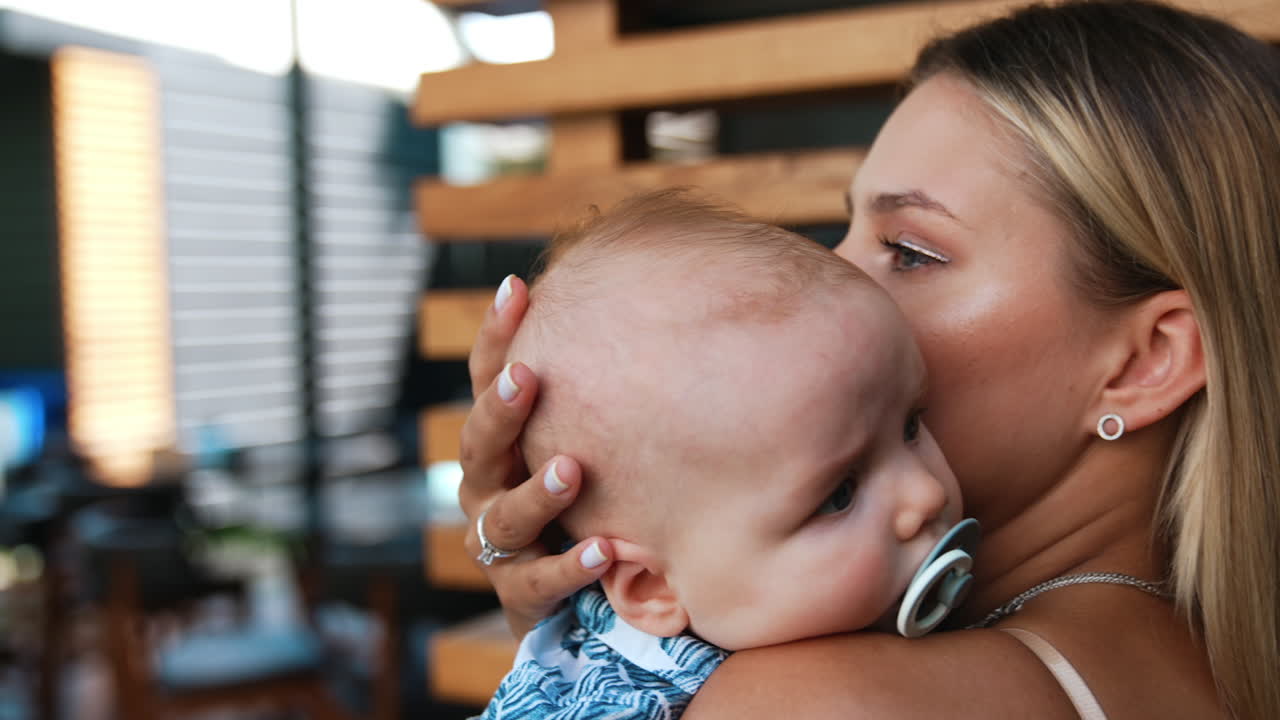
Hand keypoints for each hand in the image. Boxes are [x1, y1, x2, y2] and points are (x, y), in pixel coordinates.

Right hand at [457, 275, 613, 637]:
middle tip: (527, 378)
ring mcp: (498, 545)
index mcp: (495, 444)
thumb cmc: (580, 498)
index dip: (496, 337)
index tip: (516, 288)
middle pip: (479, 446)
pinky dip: (569, 566)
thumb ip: (597, 390)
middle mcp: (486, 488)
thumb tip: (653, 301)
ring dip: (538, 493)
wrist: (569, 596)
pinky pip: (539, 582)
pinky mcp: (520, 595)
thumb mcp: (580, 439)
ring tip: (572, 470)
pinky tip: (605, 549)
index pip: (485, 381)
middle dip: (501, 413)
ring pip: (505, 517)